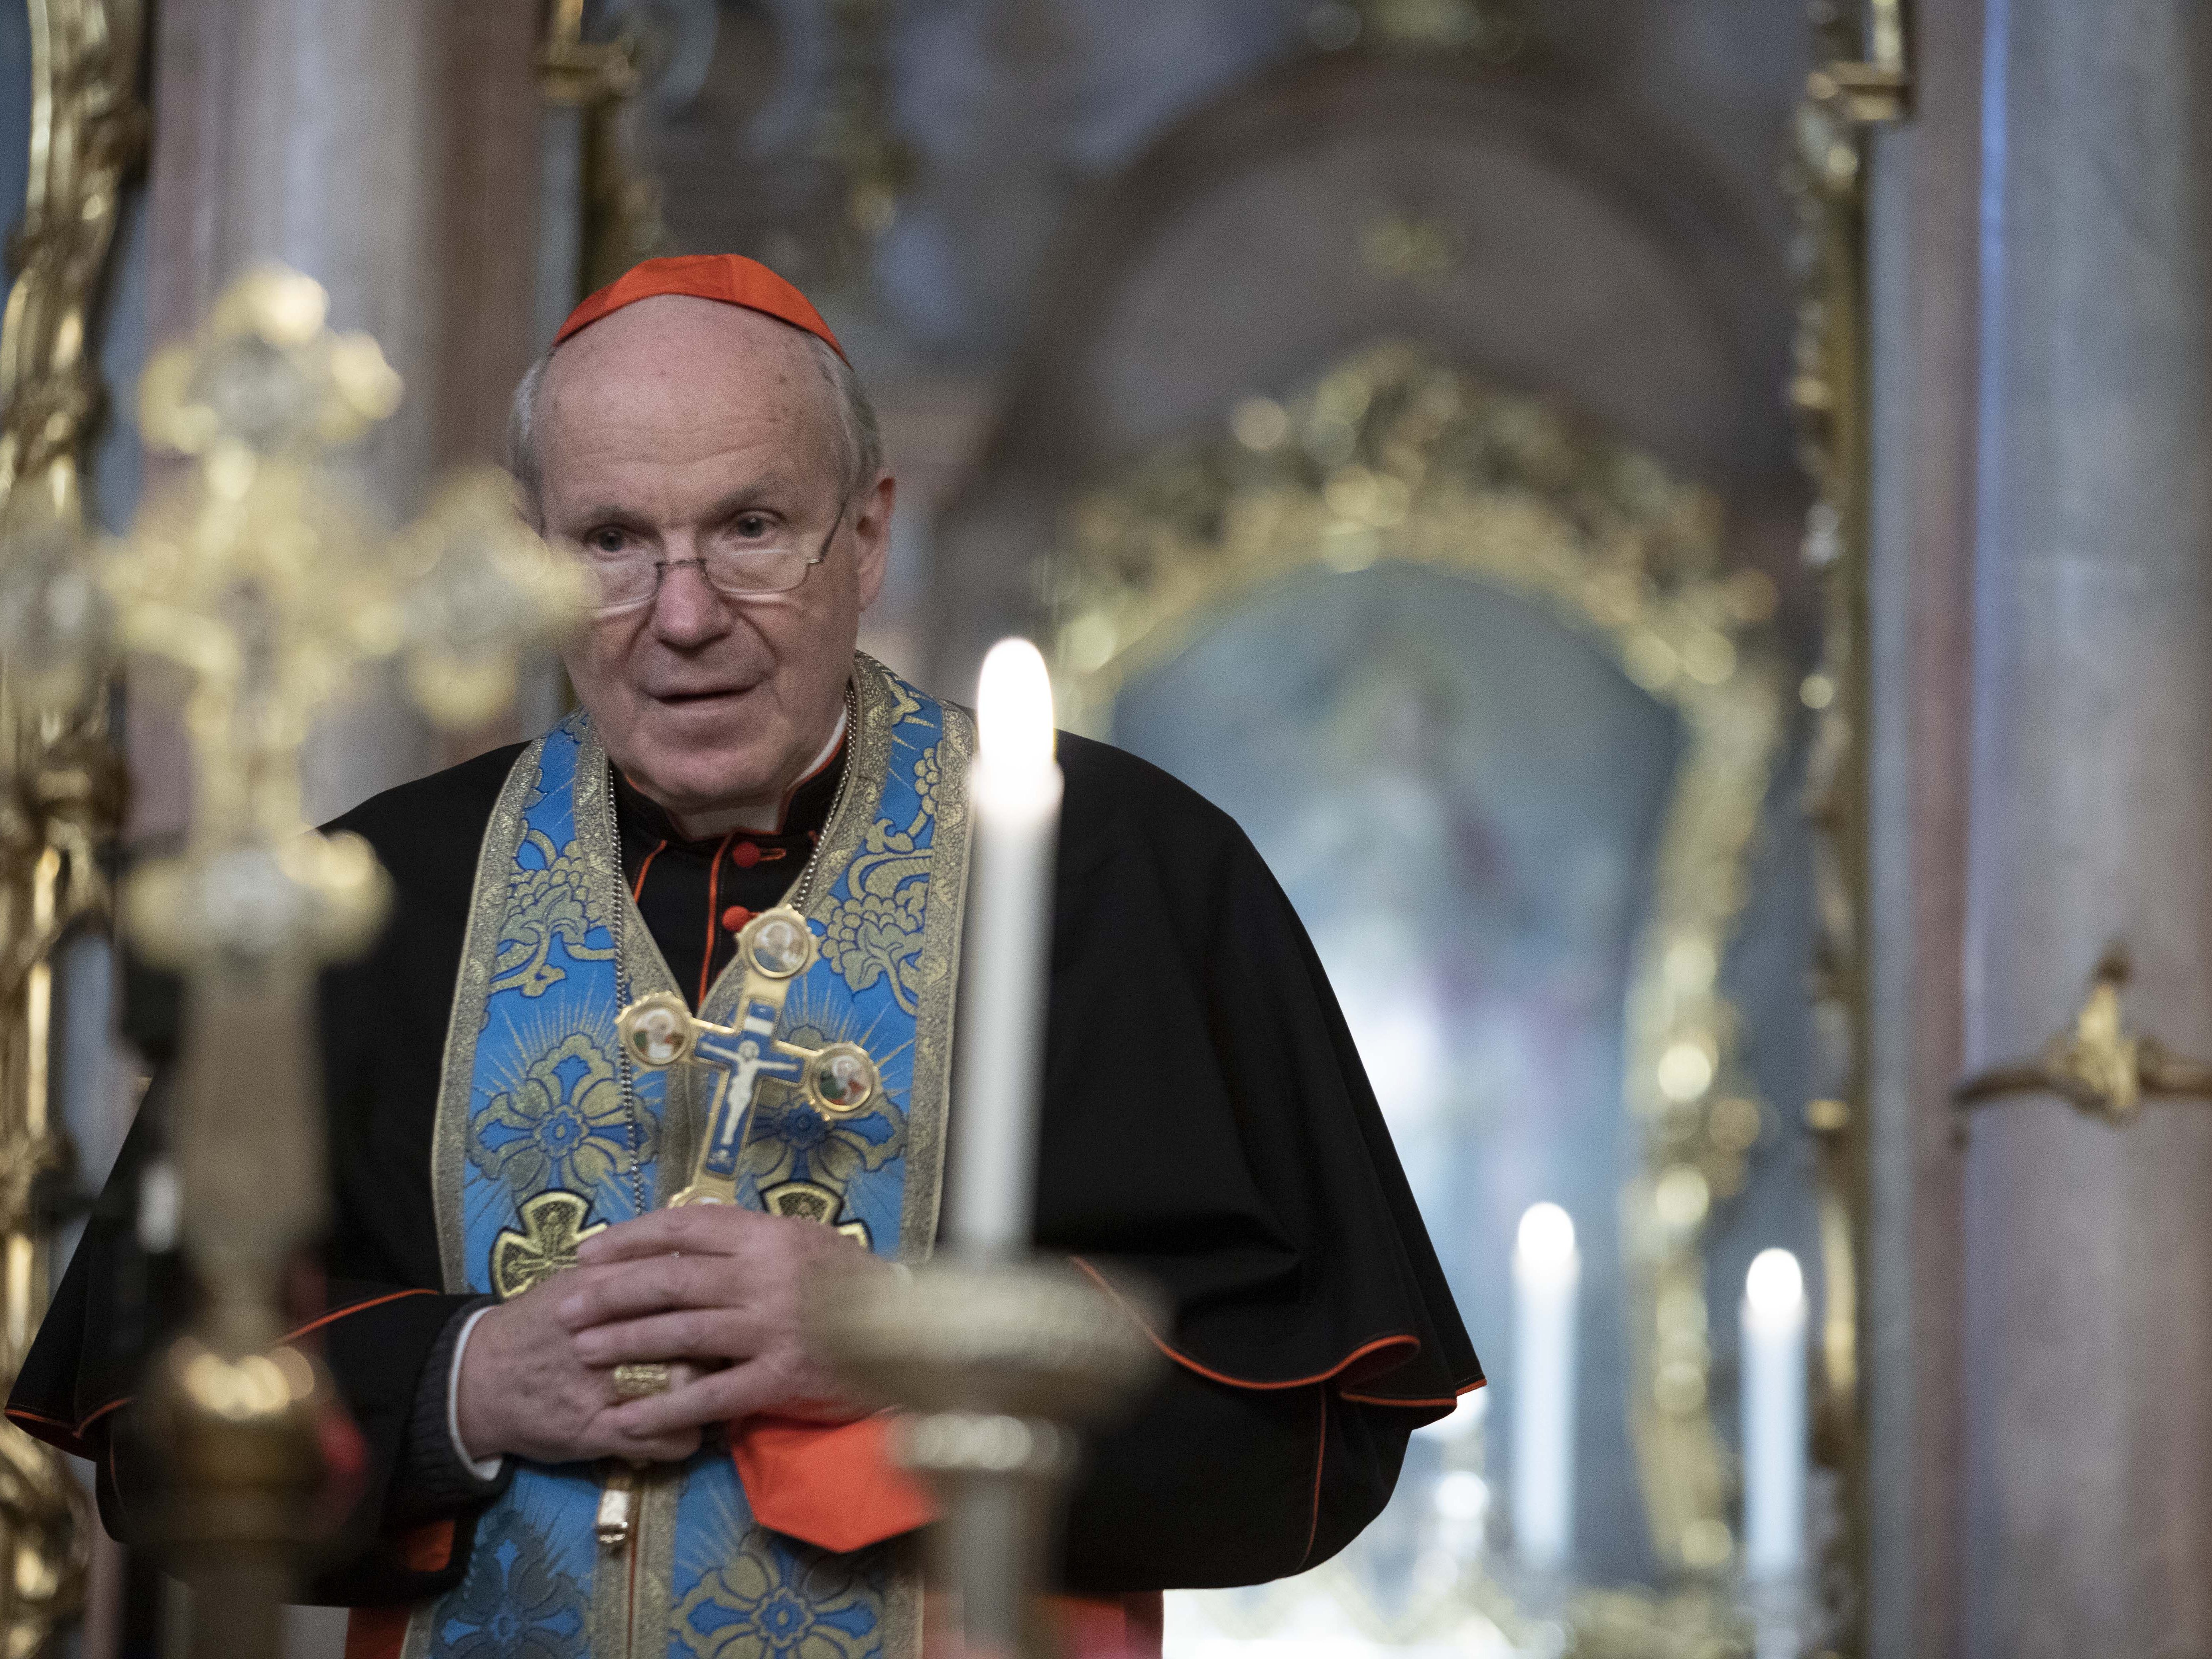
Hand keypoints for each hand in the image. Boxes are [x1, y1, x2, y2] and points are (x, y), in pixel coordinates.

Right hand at [453, 1270, 705, 1466]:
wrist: (478, 1379)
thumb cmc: (538, 1323)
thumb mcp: (578, 1280)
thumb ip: (630, 1265)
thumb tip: (691, 1250)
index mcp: (601, 1291)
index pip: (678, 1288)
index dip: (711, 1298)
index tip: (725, 1306)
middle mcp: (604, 1336)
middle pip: (689, 1338)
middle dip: (717, 1347)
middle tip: (730, 1353)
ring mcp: (599, 1389)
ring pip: (682, 1390)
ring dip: (709, 1394)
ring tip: (717, 1392)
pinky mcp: (593, 1433)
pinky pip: (660, 1439)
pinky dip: (683, 1437)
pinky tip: (688, 1431)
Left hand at [563, 1204, 884, 1441]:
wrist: (909, 1331)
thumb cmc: (845, 1283)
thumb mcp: (800, 1242)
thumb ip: (744, 1241)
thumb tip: (677, 1239)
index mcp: (768, 1235)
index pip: (684, 1226)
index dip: (630, 1238)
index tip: (588, 1252)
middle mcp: (767, 1276)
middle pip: (672, 1279)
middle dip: (612, 1292)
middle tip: (566, 1306)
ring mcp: (774, 1328)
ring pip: (684, 1333)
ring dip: (626, 1342)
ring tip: (582, 1350)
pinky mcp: (782, 1379)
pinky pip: (711, 1395)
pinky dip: (664, 1407)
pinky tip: (626, 1419)